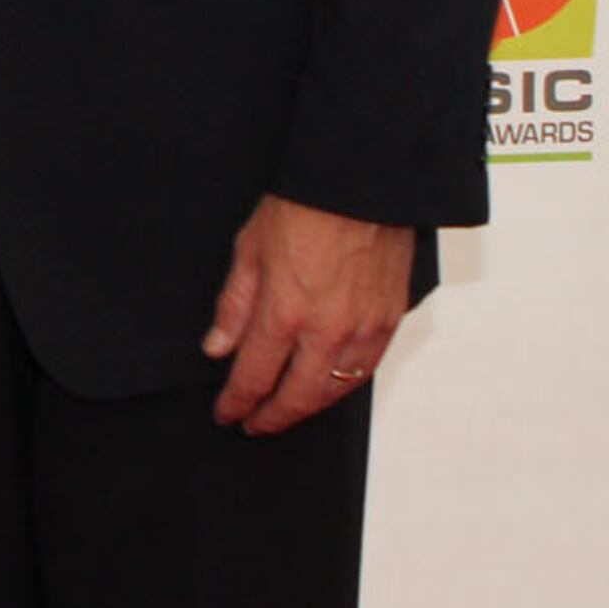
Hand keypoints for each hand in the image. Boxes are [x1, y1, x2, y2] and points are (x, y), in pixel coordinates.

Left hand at [202, 194, 413, 435]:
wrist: (360, 183)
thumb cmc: (304, 206)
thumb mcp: (249, 249)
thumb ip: (234, 306)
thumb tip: (218, 348)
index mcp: (284, 313)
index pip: (255, 377)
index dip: (238, 402)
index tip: (227, 413)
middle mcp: (327, 330)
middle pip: (298, 396)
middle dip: (272, 417)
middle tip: (254, 424)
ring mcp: (363, 328)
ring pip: (336, 389)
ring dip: (309, 407)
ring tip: (288, 411)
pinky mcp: (390, 320)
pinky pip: (366, 368)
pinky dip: (344, 385)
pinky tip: (329, 386)